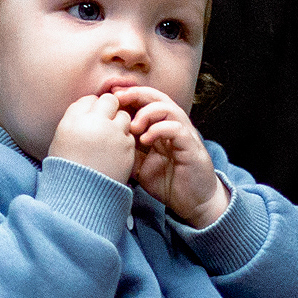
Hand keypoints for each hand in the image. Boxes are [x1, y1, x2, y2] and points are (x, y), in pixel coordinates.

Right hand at [49, 91, 135, 182]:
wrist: (80, 195)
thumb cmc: (66, 169)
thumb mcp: (60, 140)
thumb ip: (74, 120)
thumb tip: (89, 107)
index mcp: (73, 119)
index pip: (89, 99)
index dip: (91, 108)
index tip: (90, 118)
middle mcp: (94, 121)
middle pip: (109, 100)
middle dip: (109, 108)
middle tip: (105, 122)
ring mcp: (113, 133)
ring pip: (124, 116)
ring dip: (119, 123)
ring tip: (110, 139)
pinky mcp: (127, 146)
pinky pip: (130, 135)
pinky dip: (124, 141)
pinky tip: (115, 152)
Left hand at [113, 85, 228, 224]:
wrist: (193, 202)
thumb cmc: (168, 183)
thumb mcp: (140, 166)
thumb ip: (128, 151)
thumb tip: (105, 141)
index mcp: (161, 127)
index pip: (146, 102)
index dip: (129, 96)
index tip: (109, 97)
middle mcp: (174, 126)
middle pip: (157, 98)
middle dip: (136, 94)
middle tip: (117, 99)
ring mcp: (184, 135)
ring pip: (168, 109)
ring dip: (148, 112)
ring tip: (133, 127)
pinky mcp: (191, 147)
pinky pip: (177, 129)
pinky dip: (159, 129)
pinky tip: (146, 140)